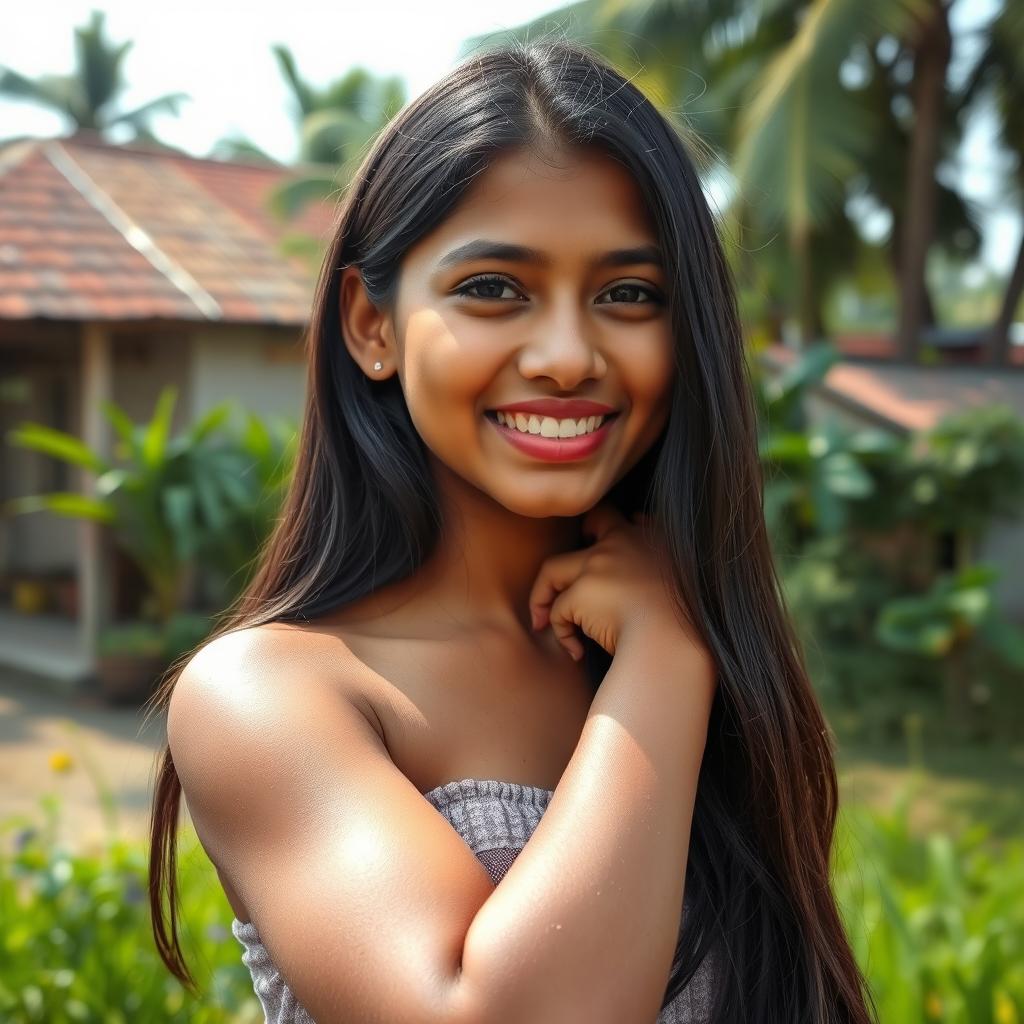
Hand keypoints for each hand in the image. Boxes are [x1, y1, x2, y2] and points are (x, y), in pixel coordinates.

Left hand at [528, 502, 701, 661]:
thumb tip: (639, 522)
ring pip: (552, 570)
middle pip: (583, 529)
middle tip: (556, 578)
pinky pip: (557, 611)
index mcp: (650, 539)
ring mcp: (597, 565)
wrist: (675, 643)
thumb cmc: (686, 625)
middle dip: (574, 536)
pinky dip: (562, 634)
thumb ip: (662, 551)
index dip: (603, 526)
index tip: (593, 543)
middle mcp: (621, 543)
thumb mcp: (685, 579)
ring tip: (543, 622)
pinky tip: (577, 652)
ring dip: (543, 597)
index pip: (619, 517)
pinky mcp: (581, 593)